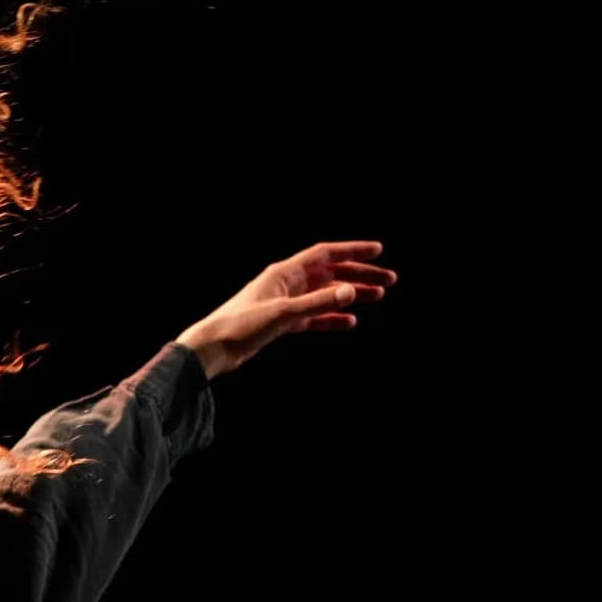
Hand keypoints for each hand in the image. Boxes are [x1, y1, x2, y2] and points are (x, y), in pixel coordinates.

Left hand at [175, 241, 395, 379]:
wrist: (213, 349)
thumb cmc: (240, 326)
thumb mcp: (283, 314)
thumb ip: (317, 304)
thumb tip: (350, 292)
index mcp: (284, 272)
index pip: (325, 254)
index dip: (352, 251)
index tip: (378, 251)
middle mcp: (286, 283)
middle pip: (330, 272)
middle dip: (359, 275)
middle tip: (388, 281)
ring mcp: (285, 302)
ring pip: (324, 294)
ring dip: (349, 294)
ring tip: (377, 296)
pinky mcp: (281, 322)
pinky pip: (313, 316)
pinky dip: (331, 317)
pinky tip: (350, 321)